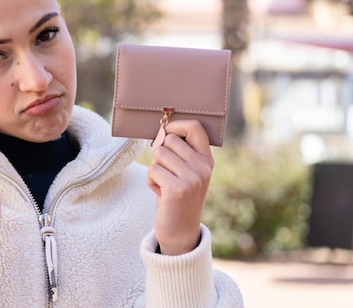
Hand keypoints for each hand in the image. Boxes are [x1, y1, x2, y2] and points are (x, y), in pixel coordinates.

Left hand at [147, 120, 213, 254]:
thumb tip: (163, 130)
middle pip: (169, 140)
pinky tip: (160, 193)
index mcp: (207, 160)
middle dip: (160, 154)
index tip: (166, 132)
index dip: (176, 125)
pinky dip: (150, 181)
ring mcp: (192, 178)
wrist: (180, 231)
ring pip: (159, 154)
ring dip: (154, 169)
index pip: (195, 127)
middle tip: (165, 173)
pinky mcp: (178, 189)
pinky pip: (152, 170)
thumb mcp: (185, 173)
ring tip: (163, 184)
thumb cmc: (176, 197)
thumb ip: (179, 153)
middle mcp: (203, 168)